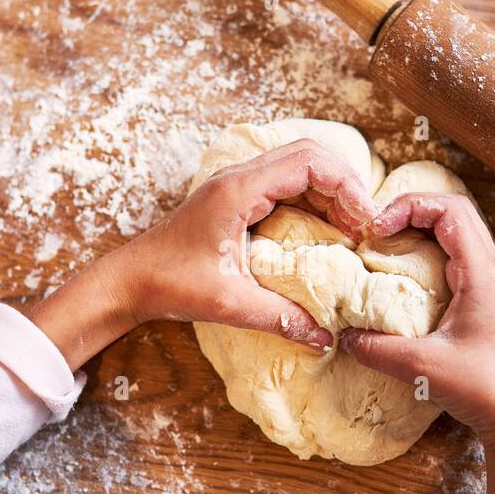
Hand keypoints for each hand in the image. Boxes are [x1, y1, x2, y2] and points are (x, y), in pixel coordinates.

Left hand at [25, 140, 376, 367]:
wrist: (129, 280)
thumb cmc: (170, 284)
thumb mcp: (228, 304)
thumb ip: (279, 317)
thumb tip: (323, 337)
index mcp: (238, 190)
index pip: (308, 163)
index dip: (346, 186)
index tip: (365, 220)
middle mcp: (238, 177)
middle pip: (309, 156)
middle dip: (344, 185)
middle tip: (364, 224)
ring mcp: (236, 184)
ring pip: (298, 167)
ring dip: (329, 192)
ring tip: (351, 229)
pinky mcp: (235, 197)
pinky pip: (284, 185)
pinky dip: (311, 201)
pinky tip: (323, 232)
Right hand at [339, 193, 494, 493]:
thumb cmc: (484, 389)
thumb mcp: (423, 368)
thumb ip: (377, 349)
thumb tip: (341, 336)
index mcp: (483, 273)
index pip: (450, 210)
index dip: (409, 207)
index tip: (376, 229)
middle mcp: (490, 270)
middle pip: (452, 212)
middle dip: (410, 211)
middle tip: (375, 231)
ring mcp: (488, 285)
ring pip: (453, 235)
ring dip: (418, 232)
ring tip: (383, 248)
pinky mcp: (482, 302)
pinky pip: (452, 260)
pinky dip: (424, 256)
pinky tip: (401, 279)